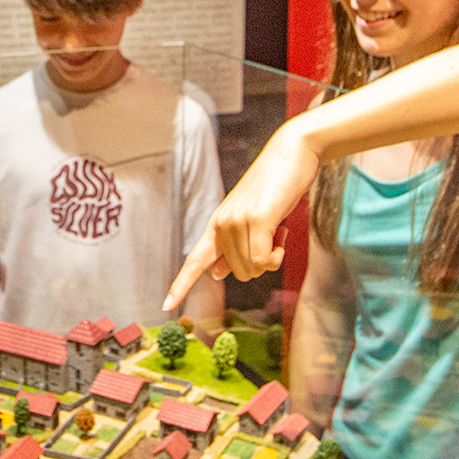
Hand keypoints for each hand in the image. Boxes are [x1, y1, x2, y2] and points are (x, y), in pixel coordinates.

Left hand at [163, 124, 320, 309]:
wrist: (292, 152)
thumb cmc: (275, 187)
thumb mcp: (251, 218)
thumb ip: (234, 245)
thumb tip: (218, 274)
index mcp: (217, 223)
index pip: (194, 260)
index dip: (181, 284)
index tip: (166, 305)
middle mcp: (222, 223)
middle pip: (238, 273)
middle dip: (260, 264)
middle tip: (273, 237)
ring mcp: (237, 220)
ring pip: (252, 269)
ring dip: (271, 258)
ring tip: (278, 229)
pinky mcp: (257, 219)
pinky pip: (264, 260)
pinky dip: (276, 257)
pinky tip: (282, 233)